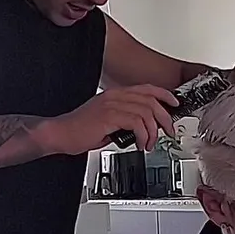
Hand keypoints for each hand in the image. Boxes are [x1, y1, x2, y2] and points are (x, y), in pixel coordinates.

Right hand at [46, 85, 178, 154]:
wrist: (61, 134)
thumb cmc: (80, 131)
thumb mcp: (108, 122)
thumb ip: (125, 121)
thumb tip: (143, 129)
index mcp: (115, 94)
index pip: (146, 89)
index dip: (164, 95)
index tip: (174, 104)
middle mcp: (115, 96)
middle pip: (151, 100)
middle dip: (164, 117)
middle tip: (168, 131)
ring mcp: (112, 104)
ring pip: (146, 112)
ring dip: (153, 131)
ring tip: (150, 143)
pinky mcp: (109, 116)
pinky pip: (137, 123)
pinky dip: (144, 135)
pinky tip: (141, 144)